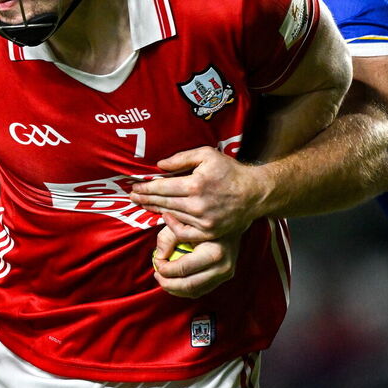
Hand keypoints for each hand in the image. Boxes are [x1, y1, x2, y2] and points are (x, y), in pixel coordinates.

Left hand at [129, 146, 265, 242]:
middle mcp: (197, 205)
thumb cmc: (230, 171)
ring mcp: (203, 221)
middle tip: (133, 197)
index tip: (135, 188)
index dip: (146, 188)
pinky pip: (184, 232)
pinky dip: (172, 226)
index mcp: (195, 184)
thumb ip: (181, 158)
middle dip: (146, 199)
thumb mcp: (207, 155)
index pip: (162, 187)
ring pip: (171, 215)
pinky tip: (165, 218)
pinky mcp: (209, 232)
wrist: (254, 193)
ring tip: (145, 205)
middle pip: (163, 202)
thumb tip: (160, 165)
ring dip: (156, 210)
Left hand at [151, 224, 239, 297]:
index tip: (156, 260)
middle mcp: (222, 267)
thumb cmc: (205, 222)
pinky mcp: (224, 277)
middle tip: (157, 274)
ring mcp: (225, 274)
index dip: (164, 268)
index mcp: (214, 253)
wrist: (232, 220)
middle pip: (188, 285)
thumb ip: (168, 238)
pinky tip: (175, 280)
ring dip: (175, 289)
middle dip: (167, 283)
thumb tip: (159, 256)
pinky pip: (201, 290)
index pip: (182, 268)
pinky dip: (185, 289)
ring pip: (194, 291)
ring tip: (163, 278)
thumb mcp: (184, 224)